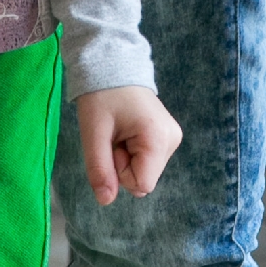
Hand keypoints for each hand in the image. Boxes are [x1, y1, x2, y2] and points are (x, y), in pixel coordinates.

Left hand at [74, 85, 181, 204]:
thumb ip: (99, 169)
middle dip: (122, 164)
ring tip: (119, 130)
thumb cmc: (101, 95)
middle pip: (143, 179)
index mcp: (158, 137)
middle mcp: (172, 139)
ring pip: (145, 171)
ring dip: (127, 158)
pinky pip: (147, 160)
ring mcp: (172, 137)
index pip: (141, 184)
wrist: (113, 65)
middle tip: (113, 135)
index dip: (120, 171)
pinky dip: (133, 151)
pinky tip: (127, 130)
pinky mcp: (167, 136)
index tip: (112, 144)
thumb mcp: (93, 132)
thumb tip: (105, 201)